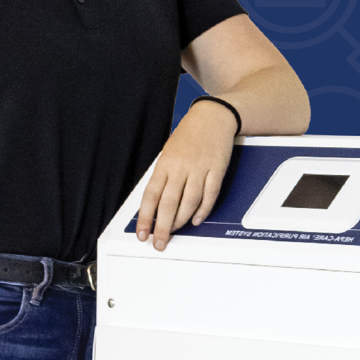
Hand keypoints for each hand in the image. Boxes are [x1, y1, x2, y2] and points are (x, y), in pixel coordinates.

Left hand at [135, 101, 237, 250]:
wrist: (212, 117)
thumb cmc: (189, 135)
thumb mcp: (168, 153)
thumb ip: (164, 177)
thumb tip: (155, 204)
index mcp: (165, 164)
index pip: (151, 196)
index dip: (145, 218)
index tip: (142, 233)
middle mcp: (181, 168)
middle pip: (169, 203)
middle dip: (162, 227)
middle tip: (159, 242)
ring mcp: (200, 169)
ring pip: (189, 202)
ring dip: (181, 221)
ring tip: (176, 232)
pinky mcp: (216, 171)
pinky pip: (209, 195)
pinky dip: (203, 210)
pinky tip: (196, 219)